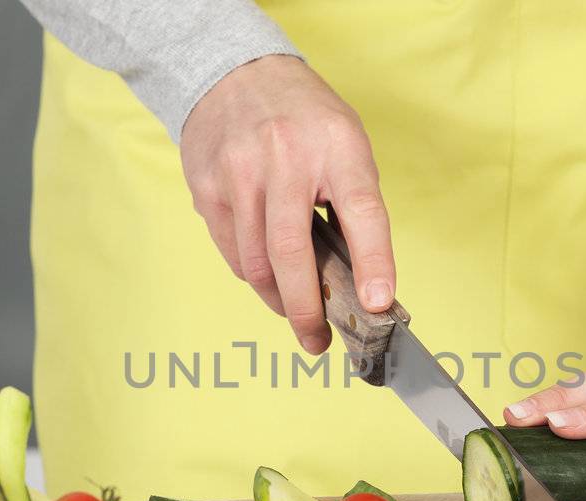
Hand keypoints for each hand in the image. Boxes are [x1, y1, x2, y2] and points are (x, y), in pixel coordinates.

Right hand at [180, 55, 394, 353]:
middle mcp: (285, 157)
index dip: (374, 262)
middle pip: (292, 253)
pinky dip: (253, 274)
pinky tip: (267, 274)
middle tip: (317, 341)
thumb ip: (354, 206)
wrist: (235, 72)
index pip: (362, 211)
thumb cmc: (305, 119)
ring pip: (256, 263)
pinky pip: (231, 252)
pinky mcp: (206, 187)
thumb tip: (362, 282)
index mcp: (337, 147)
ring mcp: (239, 173)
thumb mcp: (346, 145)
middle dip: (307, 311)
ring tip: (294, 310)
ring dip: (278, 299)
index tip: (379, 304)